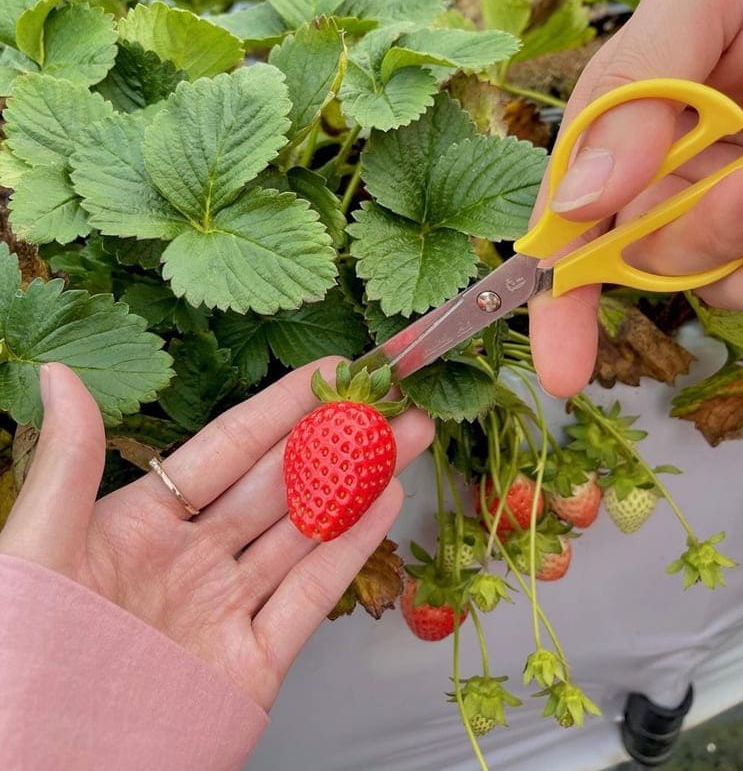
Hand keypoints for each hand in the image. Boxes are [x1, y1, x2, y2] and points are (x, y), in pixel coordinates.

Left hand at [0, 360, 433, 709]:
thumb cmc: (22, 665)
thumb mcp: (36, 552)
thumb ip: (67, 463)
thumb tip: (61, 374)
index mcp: (139, 525)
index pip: (227, 449)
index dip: (280, 408)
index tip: (331, 372)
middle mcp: (191, 561)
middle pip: (279, 485)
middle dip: (337, 438)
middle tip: (388, 398)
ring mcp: (226, 612)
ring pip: (306, 532)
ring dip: (360, 483)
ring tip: (406, 437)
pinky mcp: (252, 668)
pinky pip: (309, 598)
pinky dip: (351, 551)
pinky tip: (385, 505)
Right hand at [530, 0, 742, 397]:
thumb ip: (631, 83)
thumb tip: (575, 199)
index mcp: (626, 127)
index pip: (570, 217)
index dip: (555, 292)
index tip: (561, 365)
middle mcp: (672, 178)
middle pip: (641, 255)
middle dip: (696, 235)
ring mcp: (737, 209)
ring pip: (713, 276)